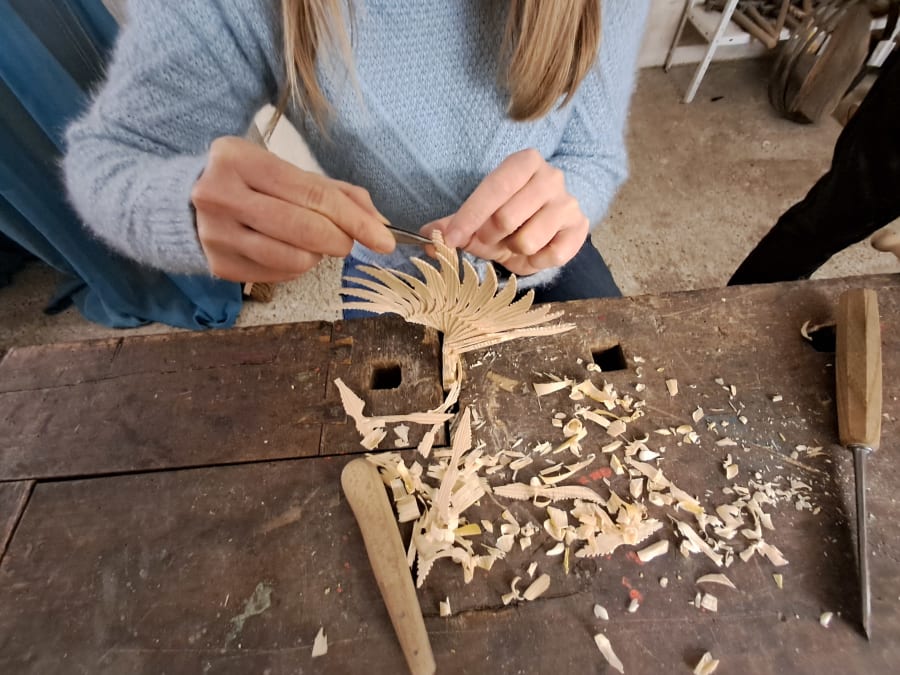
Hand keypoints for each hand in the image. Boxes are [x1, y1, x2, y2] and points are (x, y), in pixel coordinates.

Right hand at [192, 136, 394, 281]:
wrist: (181, 203)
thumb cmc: (247, 183)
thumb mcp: (286, 172)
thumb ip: (335, 192)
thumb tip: (379, 222)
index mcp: (240, 159)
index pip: (314, 195)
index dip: (355, 219)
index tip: (384, 239)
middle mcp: (221, 195)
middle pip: (306, 230)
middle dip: (341, 240)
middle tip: (347, 241)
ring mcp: (216, 233)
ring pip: (294, 259)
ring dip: (317, 256)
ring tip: (311, 243)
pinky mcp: (218, 265)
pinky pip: (278, 275)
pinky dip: (295, 267)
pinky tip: (287, 251)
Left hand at [421, 149, 587, 275]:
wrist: (554, 217)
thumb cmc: (513, 212)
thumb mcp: (482, 213)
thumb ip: (453, 224)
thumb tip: (426, 236)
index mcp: (524, 162)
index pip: (493, 189)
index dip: (468, 217)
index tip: (449, 239)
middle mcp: (551, 177)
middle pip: (506, 218)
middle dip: (490, 237)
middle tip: (490, 238)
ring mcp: (568, 203)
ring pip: (527, 241)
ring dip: (513, 250)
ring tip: (515, 242)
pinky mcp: (580, 229)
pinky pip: (551, 256)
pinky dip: (535, 262)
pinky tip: (535, 251)